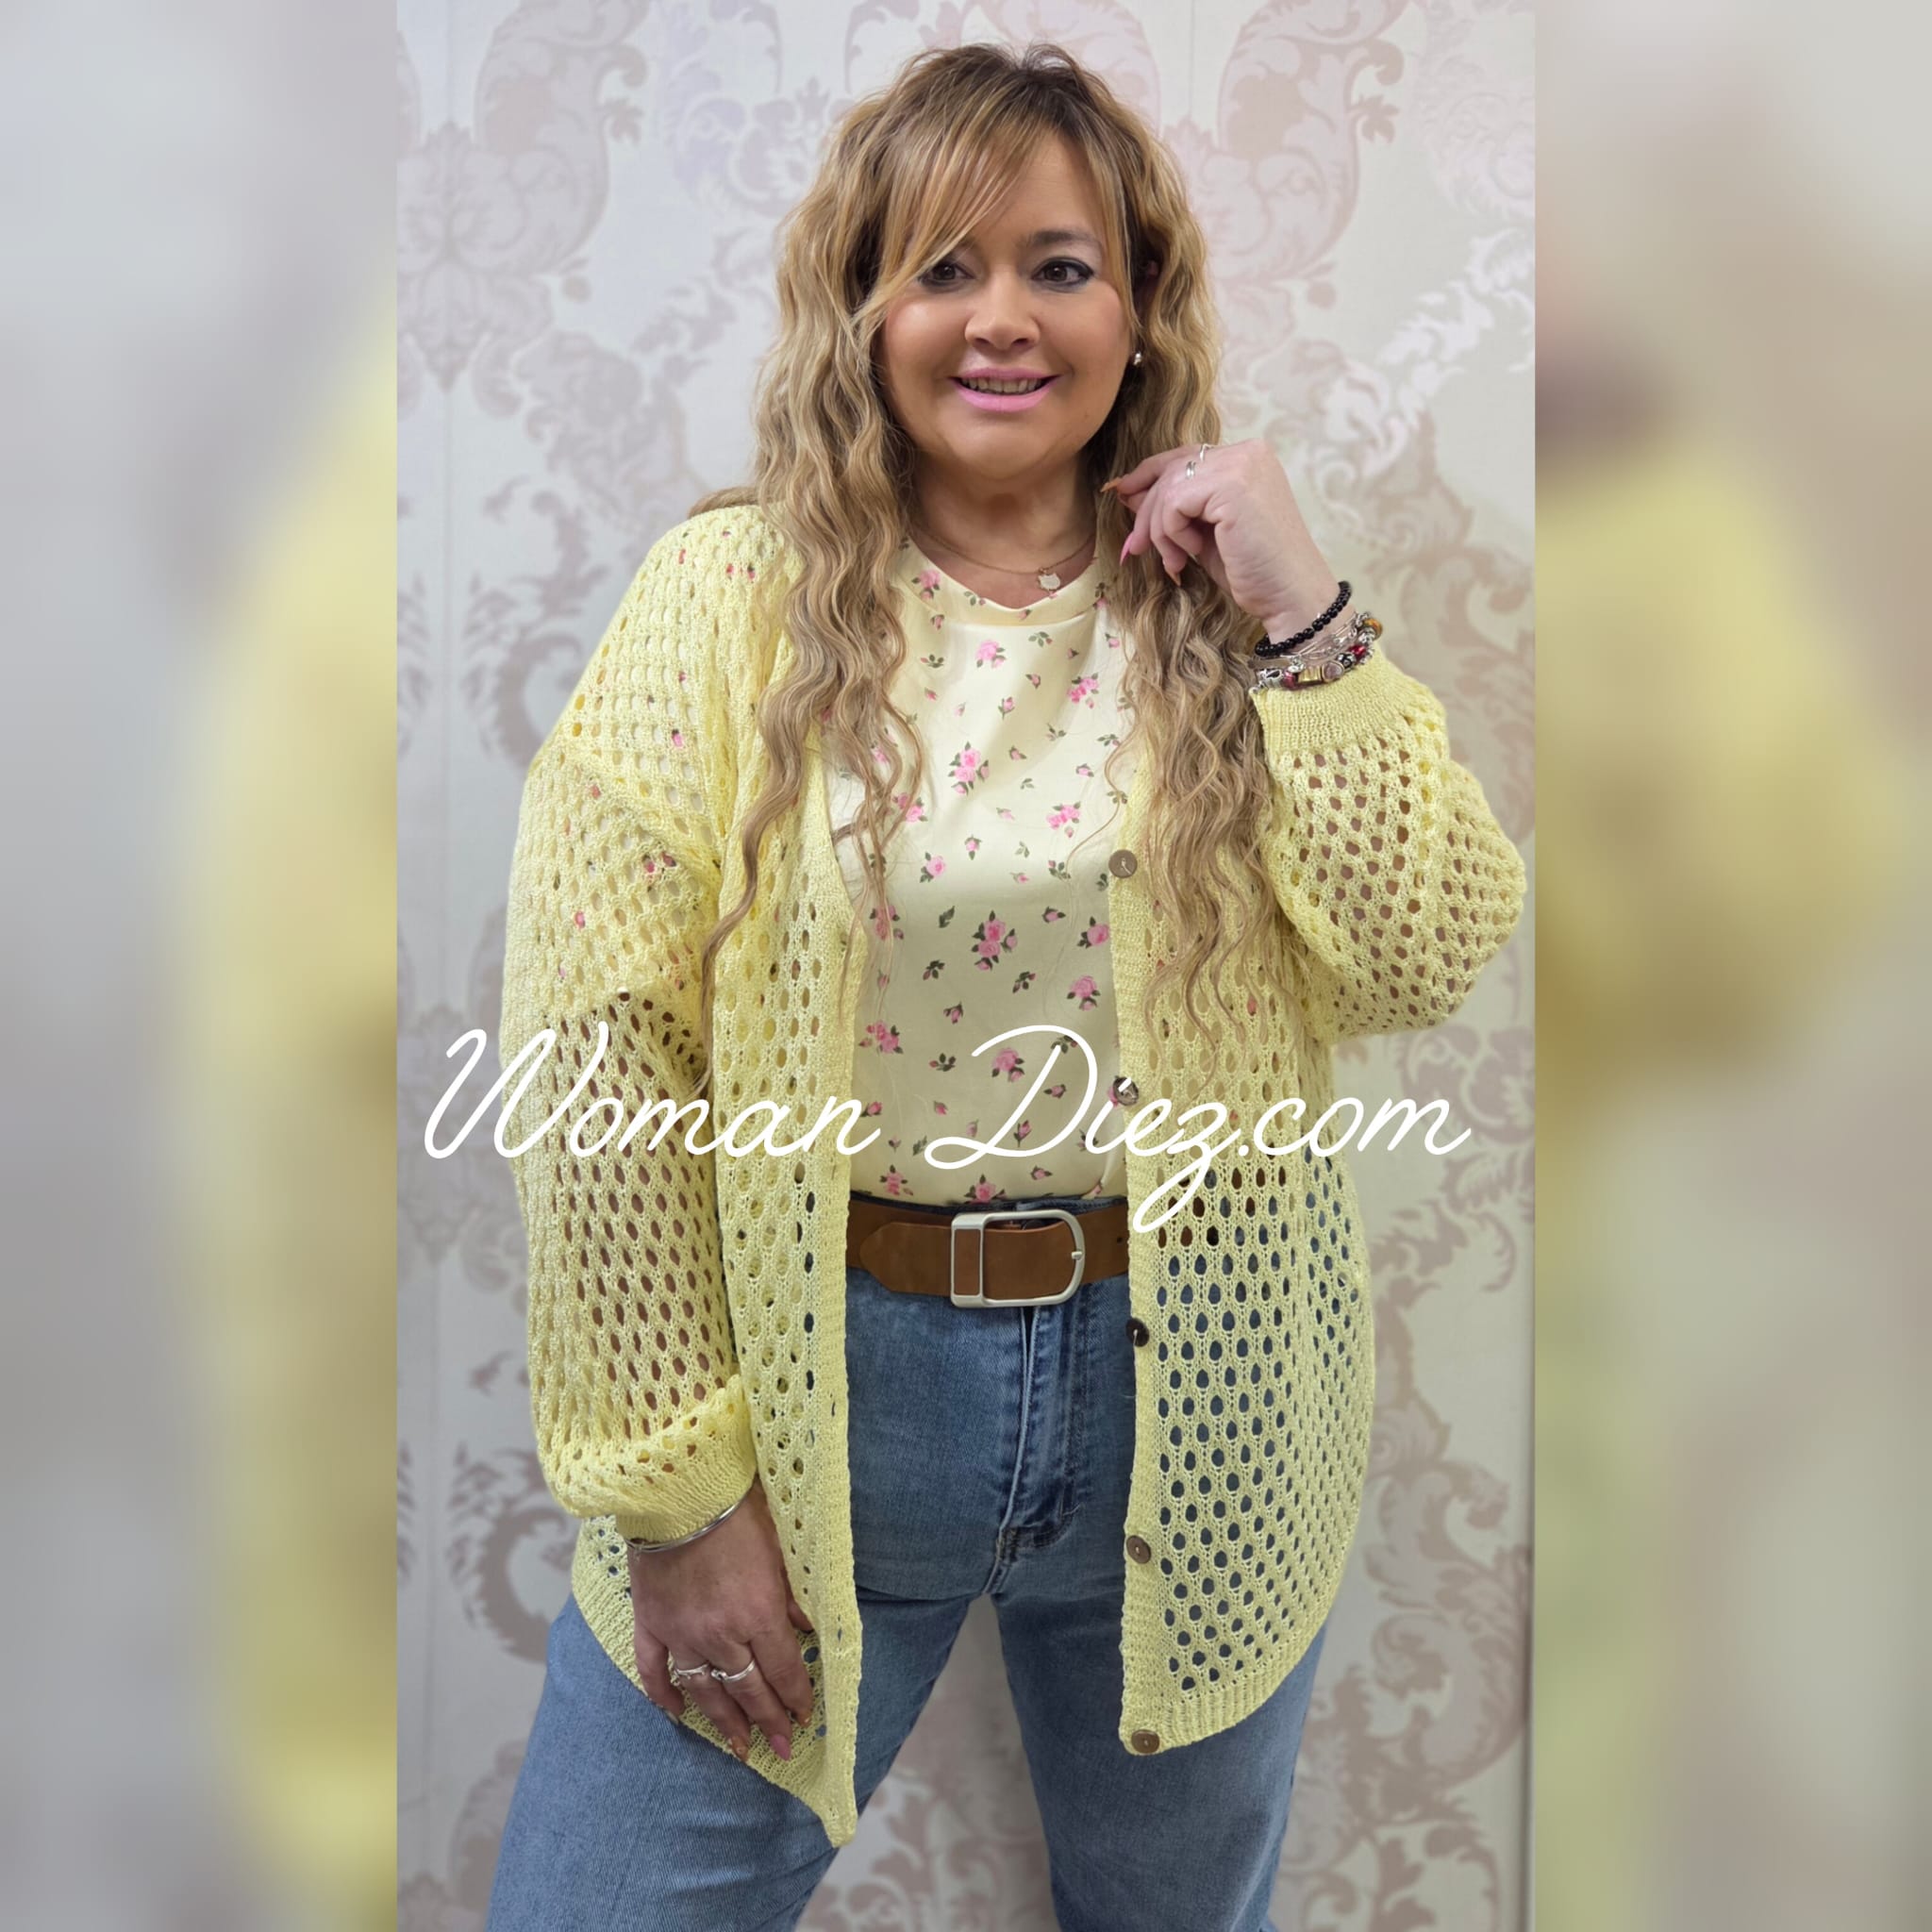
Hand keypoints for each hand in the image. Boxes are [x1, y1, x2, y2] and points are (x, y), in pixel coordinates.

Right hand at [628, 1477, 816, 1763]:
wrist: (677, 1488)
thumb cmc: (736, 1508)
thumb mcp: (779, 1548)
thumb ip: (793, 1596)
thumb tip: (810, 1631)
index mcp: (758, 1613)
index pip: (784, 1670)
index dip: (797, 1698)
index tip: (805, 1719)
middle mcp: (721, 1634)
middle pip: (749, 1689)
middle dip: (770, 1722)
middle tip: (783, 1749)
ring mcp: (681, 1633)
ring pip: (706, 1690)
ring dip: (725, 1722)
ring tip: (740, 1748)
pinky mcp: (650, 1623)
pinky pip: (654, 1671)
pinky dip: (664, 1696)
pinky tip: (677, 1714)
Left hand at [1103, 439, 1341, 641]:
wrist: (1290, 596)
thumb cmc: (1253, 571)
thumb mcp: (1202, 533)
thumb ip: (1173, 508)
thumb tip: (1127, 491)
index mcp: (1246, 458)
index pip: (1183, 456)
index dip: (1147, 476)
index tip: (1122, 497)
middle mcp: (1247, 452)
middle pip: (1170, 469)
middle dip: (1145, 513)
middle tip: (1135, 549)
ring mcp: (1241, 464)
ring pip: (1168, 487)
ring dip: (1159, 531)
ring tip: (1175, 561)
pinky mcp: (1232, 485)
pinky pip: (1174, 503)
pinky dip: (1172, 533)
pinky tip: (1191, 553)